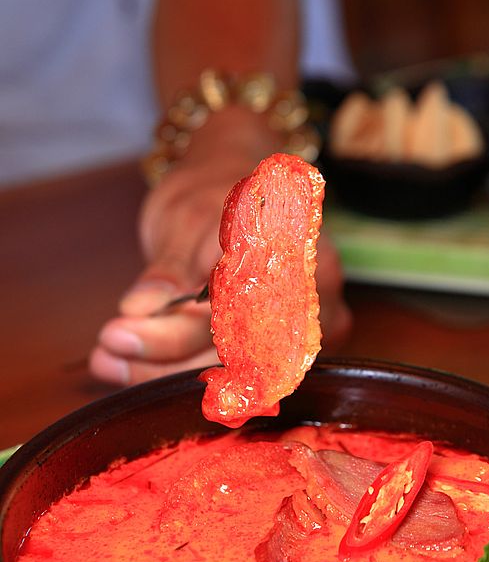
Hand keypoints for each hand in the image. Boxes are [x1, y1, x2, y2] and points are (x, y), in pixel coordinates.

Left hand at [89, 111, 351, 386]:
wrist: (230, 189)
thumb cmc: (214, 192)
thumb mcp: (185, 218)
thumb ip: (169, 267)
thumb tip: (141, 309)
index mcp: (296, 250)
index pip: (237, 311)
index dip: (178, 334)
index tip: (118, 335)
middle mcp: (311, 294)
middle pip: (236, 352)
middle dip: (164, 361)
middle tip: (105, 355)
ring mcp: (297, 326)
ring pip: (229, 371)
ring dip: (163, 372)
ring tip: (107, 362)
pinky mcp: (273, 347)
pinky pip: (225, 371)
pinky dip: (173, 370)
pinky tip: (128, 366)